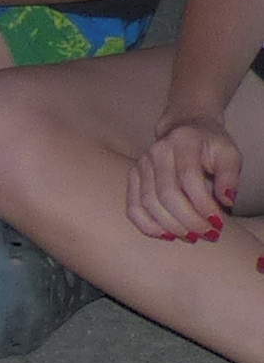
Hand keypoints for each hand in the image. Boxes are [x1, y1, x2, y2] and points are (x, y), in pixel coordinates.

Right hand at [129, 115, 242, 239]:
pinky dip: (147, 225)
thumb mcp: (228, 152)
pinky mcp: (132, 177)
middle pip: (166, 193)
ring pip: (148, 203)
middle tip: (205, 234)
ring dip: (169, 225)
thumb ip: (229, 175)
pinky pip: (133, 207)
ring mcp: (141, 165)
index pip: (189, 178)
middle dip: (187, 219)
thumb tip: (225, 202)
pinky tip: (165, 235)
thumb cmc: (209, 143)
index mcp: (183, 141)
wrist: (184, 126)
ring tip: (189, 236)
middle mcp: (157, 152)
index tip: (217, 222)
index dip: (202, 203)